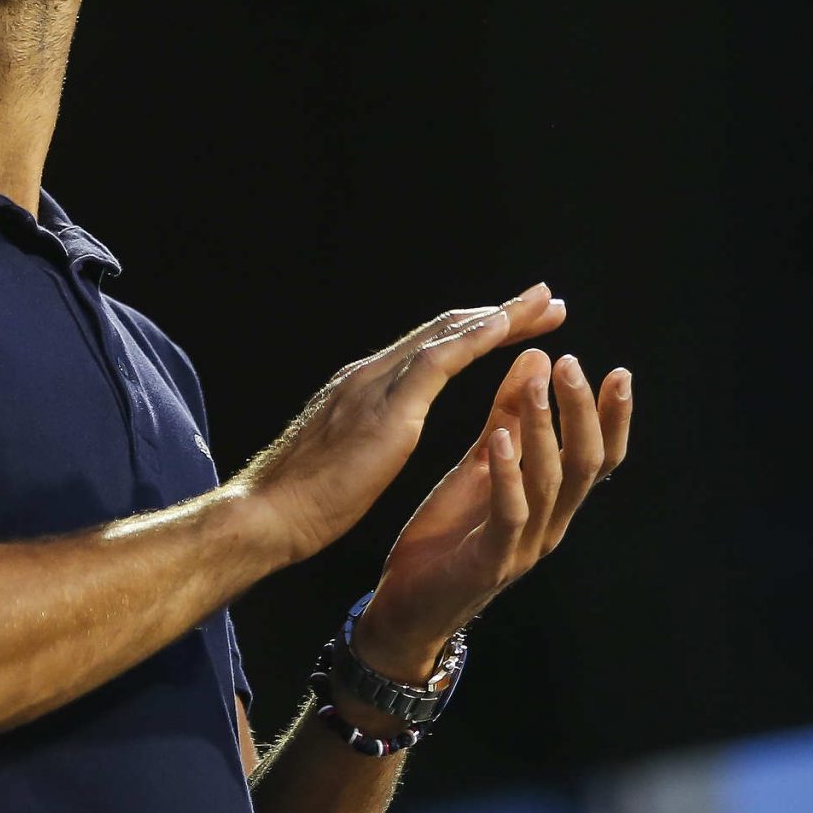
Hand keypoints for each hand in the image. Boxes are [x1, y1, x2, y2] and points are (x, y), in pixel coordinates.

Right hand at [233, 285, 565, 567]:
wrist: (268, 515)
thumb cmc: (301, 500)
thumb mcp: (344, 453)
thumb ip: (364, 430)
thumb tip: (378, 427)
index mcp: (363, 388)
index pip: (429, 347)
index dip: (475, 330)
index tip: (515, 319)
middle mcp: (370, 375)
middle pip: (445, 330)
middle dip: (499, 312)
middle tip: (545, 297)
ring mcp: (375, 386)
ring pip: (447, 335)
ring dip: (501, 316)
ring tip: (544, 305)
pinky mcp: (385, 409)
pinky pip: (437, 362)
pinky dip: (473, 338)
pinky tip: (504, 326)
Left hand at [352, 347, 634, 679]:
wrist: (408, 605)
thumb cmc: (449, 532)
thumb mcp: (481, 464)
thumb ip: (508, 416)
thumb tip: (536, 356)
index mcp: (553, 500)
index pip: (600, 455)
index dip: (614, 417)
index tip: (618, 371)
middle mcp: (551, 522)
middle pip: (587, 463)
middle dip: (583, 411)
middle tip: (572, 363)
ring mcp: (524, 544)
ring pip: (552, 482)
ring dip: (545, 429)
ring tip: (537, 382)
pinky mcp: (490, 561)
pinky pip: (509, 514)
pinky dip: (509, 474)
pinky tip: (502, 438)